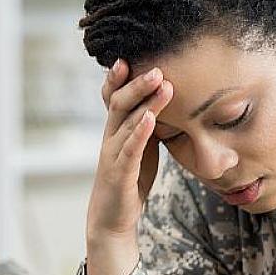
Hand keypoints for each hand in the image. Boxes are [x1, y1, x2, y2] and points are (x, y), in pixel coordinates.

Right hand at [85, 60, 173, 274]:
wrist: (113, 220)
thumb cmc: (129, 181)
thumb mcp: (141, 148)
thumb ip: (148, 126)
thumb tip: (165, 102)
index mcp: (115, 131)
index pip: (114, 98)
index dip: (119, 78)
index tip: (130, 55)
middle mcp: (110, 138)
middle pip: (120, 103)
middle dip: (137, 83)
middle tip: (157, 66)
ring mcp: (113, 155)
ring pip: (127, 122)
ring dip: (146, 102)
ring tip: (163, 84)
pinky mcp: (120, 173)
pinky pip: (130, 149)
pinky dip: (140, 132)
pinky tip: (151, 119)